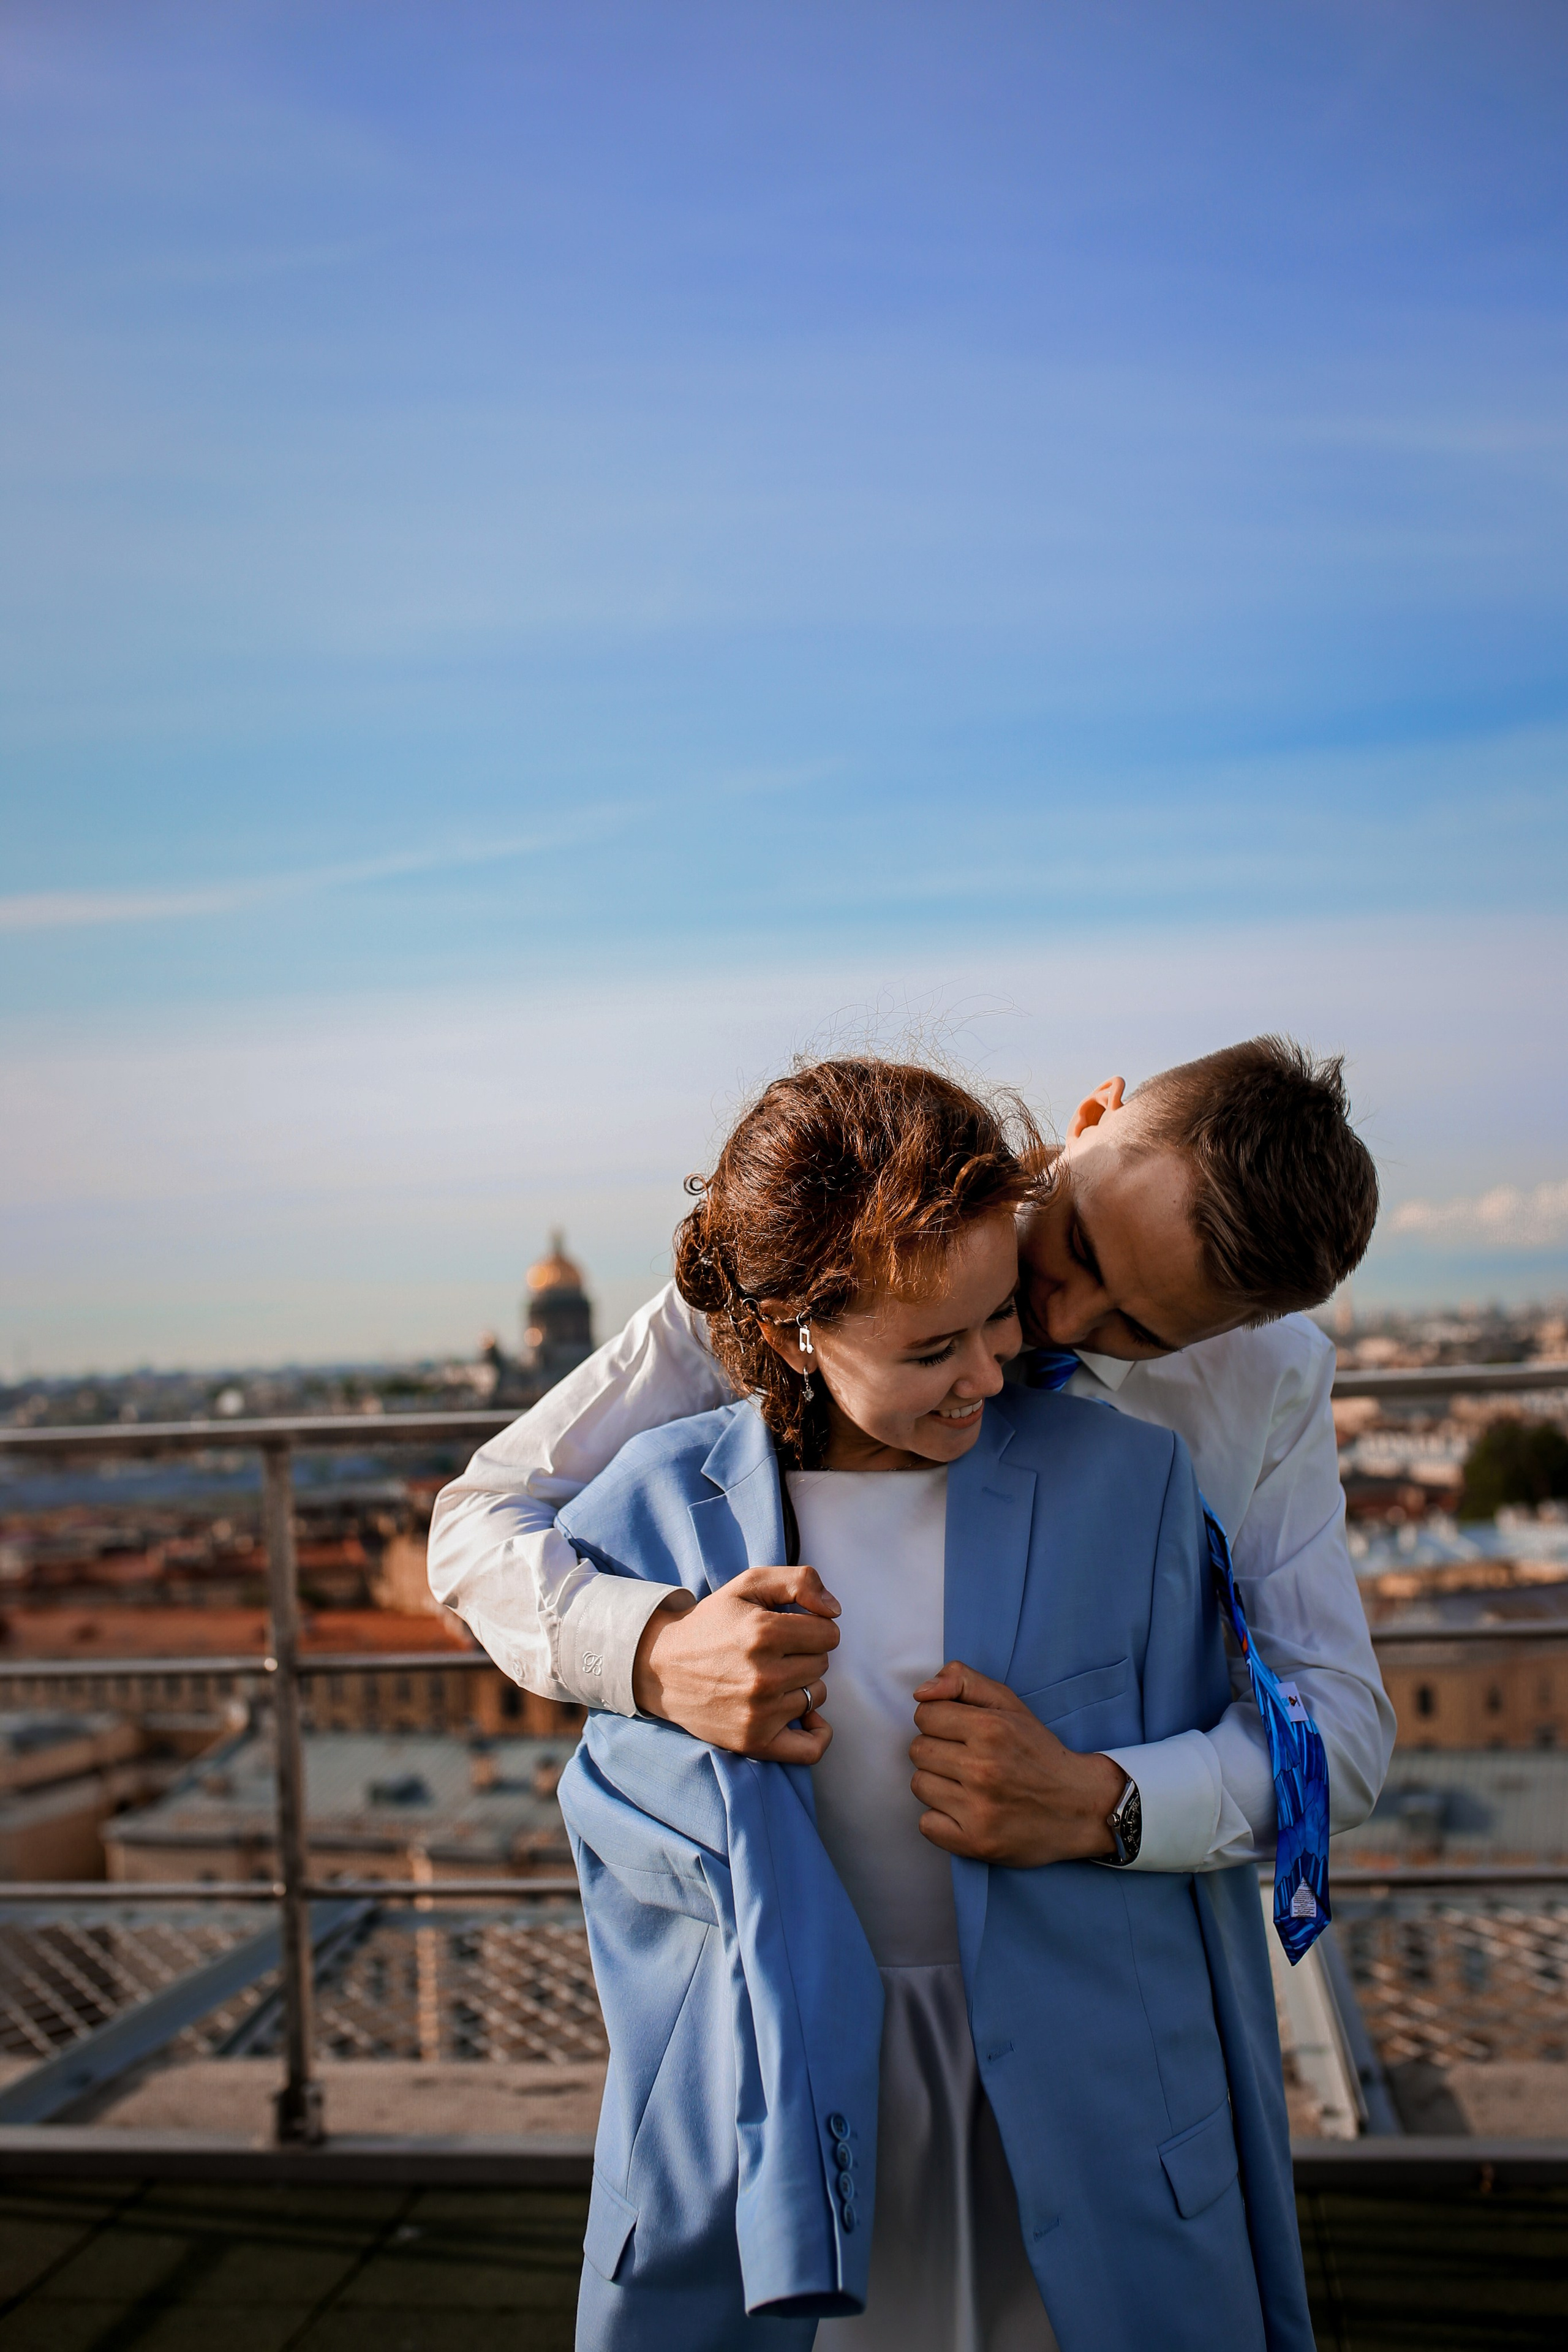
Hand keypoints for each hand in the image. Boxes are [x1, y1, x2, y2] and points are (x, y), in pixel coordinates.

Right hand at [631, 1565, 839, 1762]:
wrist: (662, 1666)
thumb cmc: (713, 1622)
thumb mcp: (750, 1583)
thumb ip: (800, 1580)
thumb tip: (836, 1610)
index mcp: (762, 1632)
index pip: (829, 1633)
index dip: (812, 1627)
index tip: (788, 1628)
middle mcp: (762, 1676)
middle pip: (822, 1664)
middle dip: (803, 1654)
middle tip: (771, 1653)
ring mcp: (758, 1713)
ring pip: (816, 1695)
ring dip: (800, 1685)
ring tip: (768, 1676)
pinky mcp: (753, 1741)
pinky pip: (810, 1749)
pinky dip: (817, 1734)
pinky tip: (805, 1718)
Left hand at [909, 1660, 1125, 1865]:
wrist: (1082, 1807)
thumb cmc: (1039, 1752)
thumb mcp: (1009, 1704)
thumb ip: (963, 1681)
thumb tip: (920, 1692)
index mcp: (991, 1729)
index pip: (924, 1715)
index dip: (939, 1721)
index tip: (961, 1732)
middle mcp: (984, 1769)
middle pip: (918, 1750)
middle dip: (938, 1751)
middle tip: (967, 1760)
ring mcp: (979, 1810)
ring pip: (919, 1785)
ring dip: (938, 1784)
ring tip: (968, 1786)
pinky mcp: (976, 1843)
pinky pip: (926, 1824)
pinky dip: (941, 1819)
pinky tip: (965, 1812)